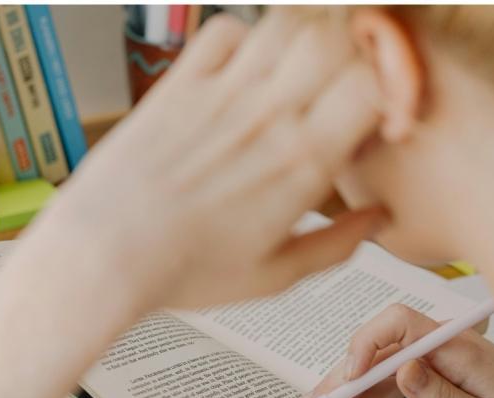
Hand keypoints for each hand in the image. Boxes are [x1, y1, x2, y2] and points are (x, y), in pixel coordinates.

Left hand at [23, 10, 387, 309]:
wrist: (104, 252)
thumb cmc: (182, 270)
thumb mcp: (273, 276)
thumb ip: (334, 246)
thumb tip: (373, 224)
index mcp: (300, 163)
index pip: (374, 85)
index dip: (389, 89)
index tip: (379, 112)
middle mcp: (266, 117)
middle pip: (337, 39)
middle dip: (355, 54)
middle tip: (344, 82)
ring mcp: (221, 93)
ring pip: (287, 24)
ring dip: (304, 40)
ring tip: (297, 75)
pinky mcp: (179, 84)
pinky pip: (225, 32)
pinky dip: (244, 38)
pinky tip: (244, 71)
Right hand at [302, 304, 493, 397]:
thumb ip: (444, 397)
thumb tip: (402, 370)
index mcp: (457, 346)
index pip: (401, 322)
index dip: (367, 343)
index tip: (350, 377)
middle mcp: (439, 343)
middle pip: (377, 346)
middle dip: (340, 375)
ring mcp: (431, 356)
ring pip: (375, 364)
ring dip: (343, 388)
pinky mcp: (428, 371)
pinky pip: (386, 378)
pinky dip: (361, 396)